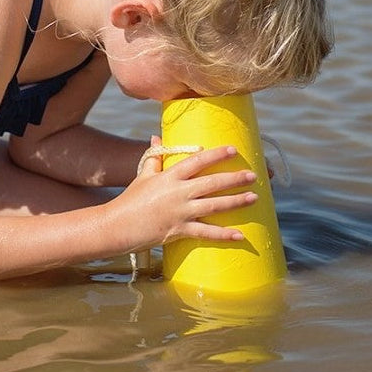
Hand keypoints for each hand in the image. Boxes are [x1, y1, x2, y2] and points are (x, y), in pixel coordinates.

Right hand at [124, 139, 256, 250]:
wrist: (117, 225)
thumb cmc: (130, 199)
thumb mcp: (142, 176)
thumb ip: (154, 158)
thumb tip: (155, 137)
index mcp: (169, 177)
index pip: (196, 161)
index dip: (216, 154)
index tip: (233, 149)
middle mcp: (177, 193)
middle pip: (211, 183)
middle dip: (234, 179)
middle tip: (253, 175)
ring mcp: (179, 212)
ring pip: (214, 206)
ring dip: (236, 201)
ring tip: (254, 197)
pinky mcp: (179, 230)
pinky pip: (206, 233)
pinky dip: (224, 234)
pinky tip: (240, 235)